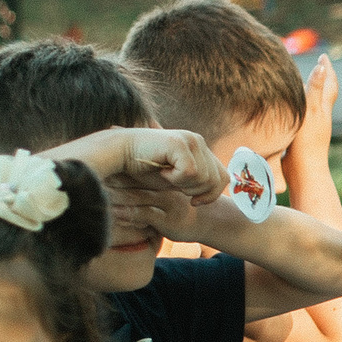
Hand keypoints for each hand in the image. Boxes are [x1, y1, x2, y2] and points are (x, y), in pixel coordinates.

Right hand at [105, 130, 223, 203]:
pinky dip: (175, 179)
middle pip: (216, 180)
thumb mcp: (176, 180)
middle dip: (196, 192)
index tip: (193, 202)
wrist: (118, 154)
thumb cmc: (143, 169)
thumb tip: (217, 193)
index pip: (222, 177)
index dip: (211, 194)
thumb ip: (196, 182)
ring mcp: (190, 140)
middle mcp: (198, 141)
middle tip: (174, 185)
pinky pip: (190, 173)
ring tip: (166, 175)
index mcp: (200, 148)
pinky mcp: (180, 143)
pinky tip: (161, 170)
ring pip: (204, 178)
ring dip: (183, 185)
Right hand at [287, 55, 337, 180]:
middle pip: (324, 93)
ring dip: (311, 93)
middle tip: (319, 66)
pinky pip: (303, 116)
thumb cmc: (307, 142)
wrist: (304, 173)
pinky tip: (294, 110)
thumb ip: (315, 90)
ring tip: (305, 84)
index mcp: (322, 109)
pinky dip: (301, 107)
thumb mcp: (310, 112)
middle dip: (322, 79)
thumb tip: (322, 67)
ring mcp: (312, 128)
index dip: (327, 70)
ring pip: (314, 105)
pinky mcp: (303, 137)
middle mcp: (320, 117)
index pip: (328, 84)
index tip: (324, 57)